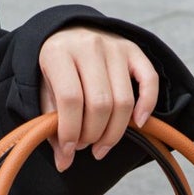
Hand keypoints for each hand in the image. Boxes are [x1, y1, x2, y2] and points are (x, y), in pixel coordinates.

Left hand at [38, 27, 160, 171]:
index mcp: (58, 53)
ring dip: (114, 132)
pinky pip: (150, 80)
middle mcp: (89, 45)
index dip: (71, 131)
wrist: (66, 32)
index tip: (69, 150)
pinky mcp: (134, 50)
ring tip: (100, 143)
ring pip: (124, 100)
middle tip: (84, 146)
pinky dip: (147, 105)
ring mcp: (114, 46)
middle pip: (100, 104)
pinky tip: (139, 123)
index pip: (71, 99)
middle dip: (93, 135)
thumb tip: (64, 162)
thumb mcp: (43, 91)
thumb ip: (51, 125)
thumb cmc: (54, 69)